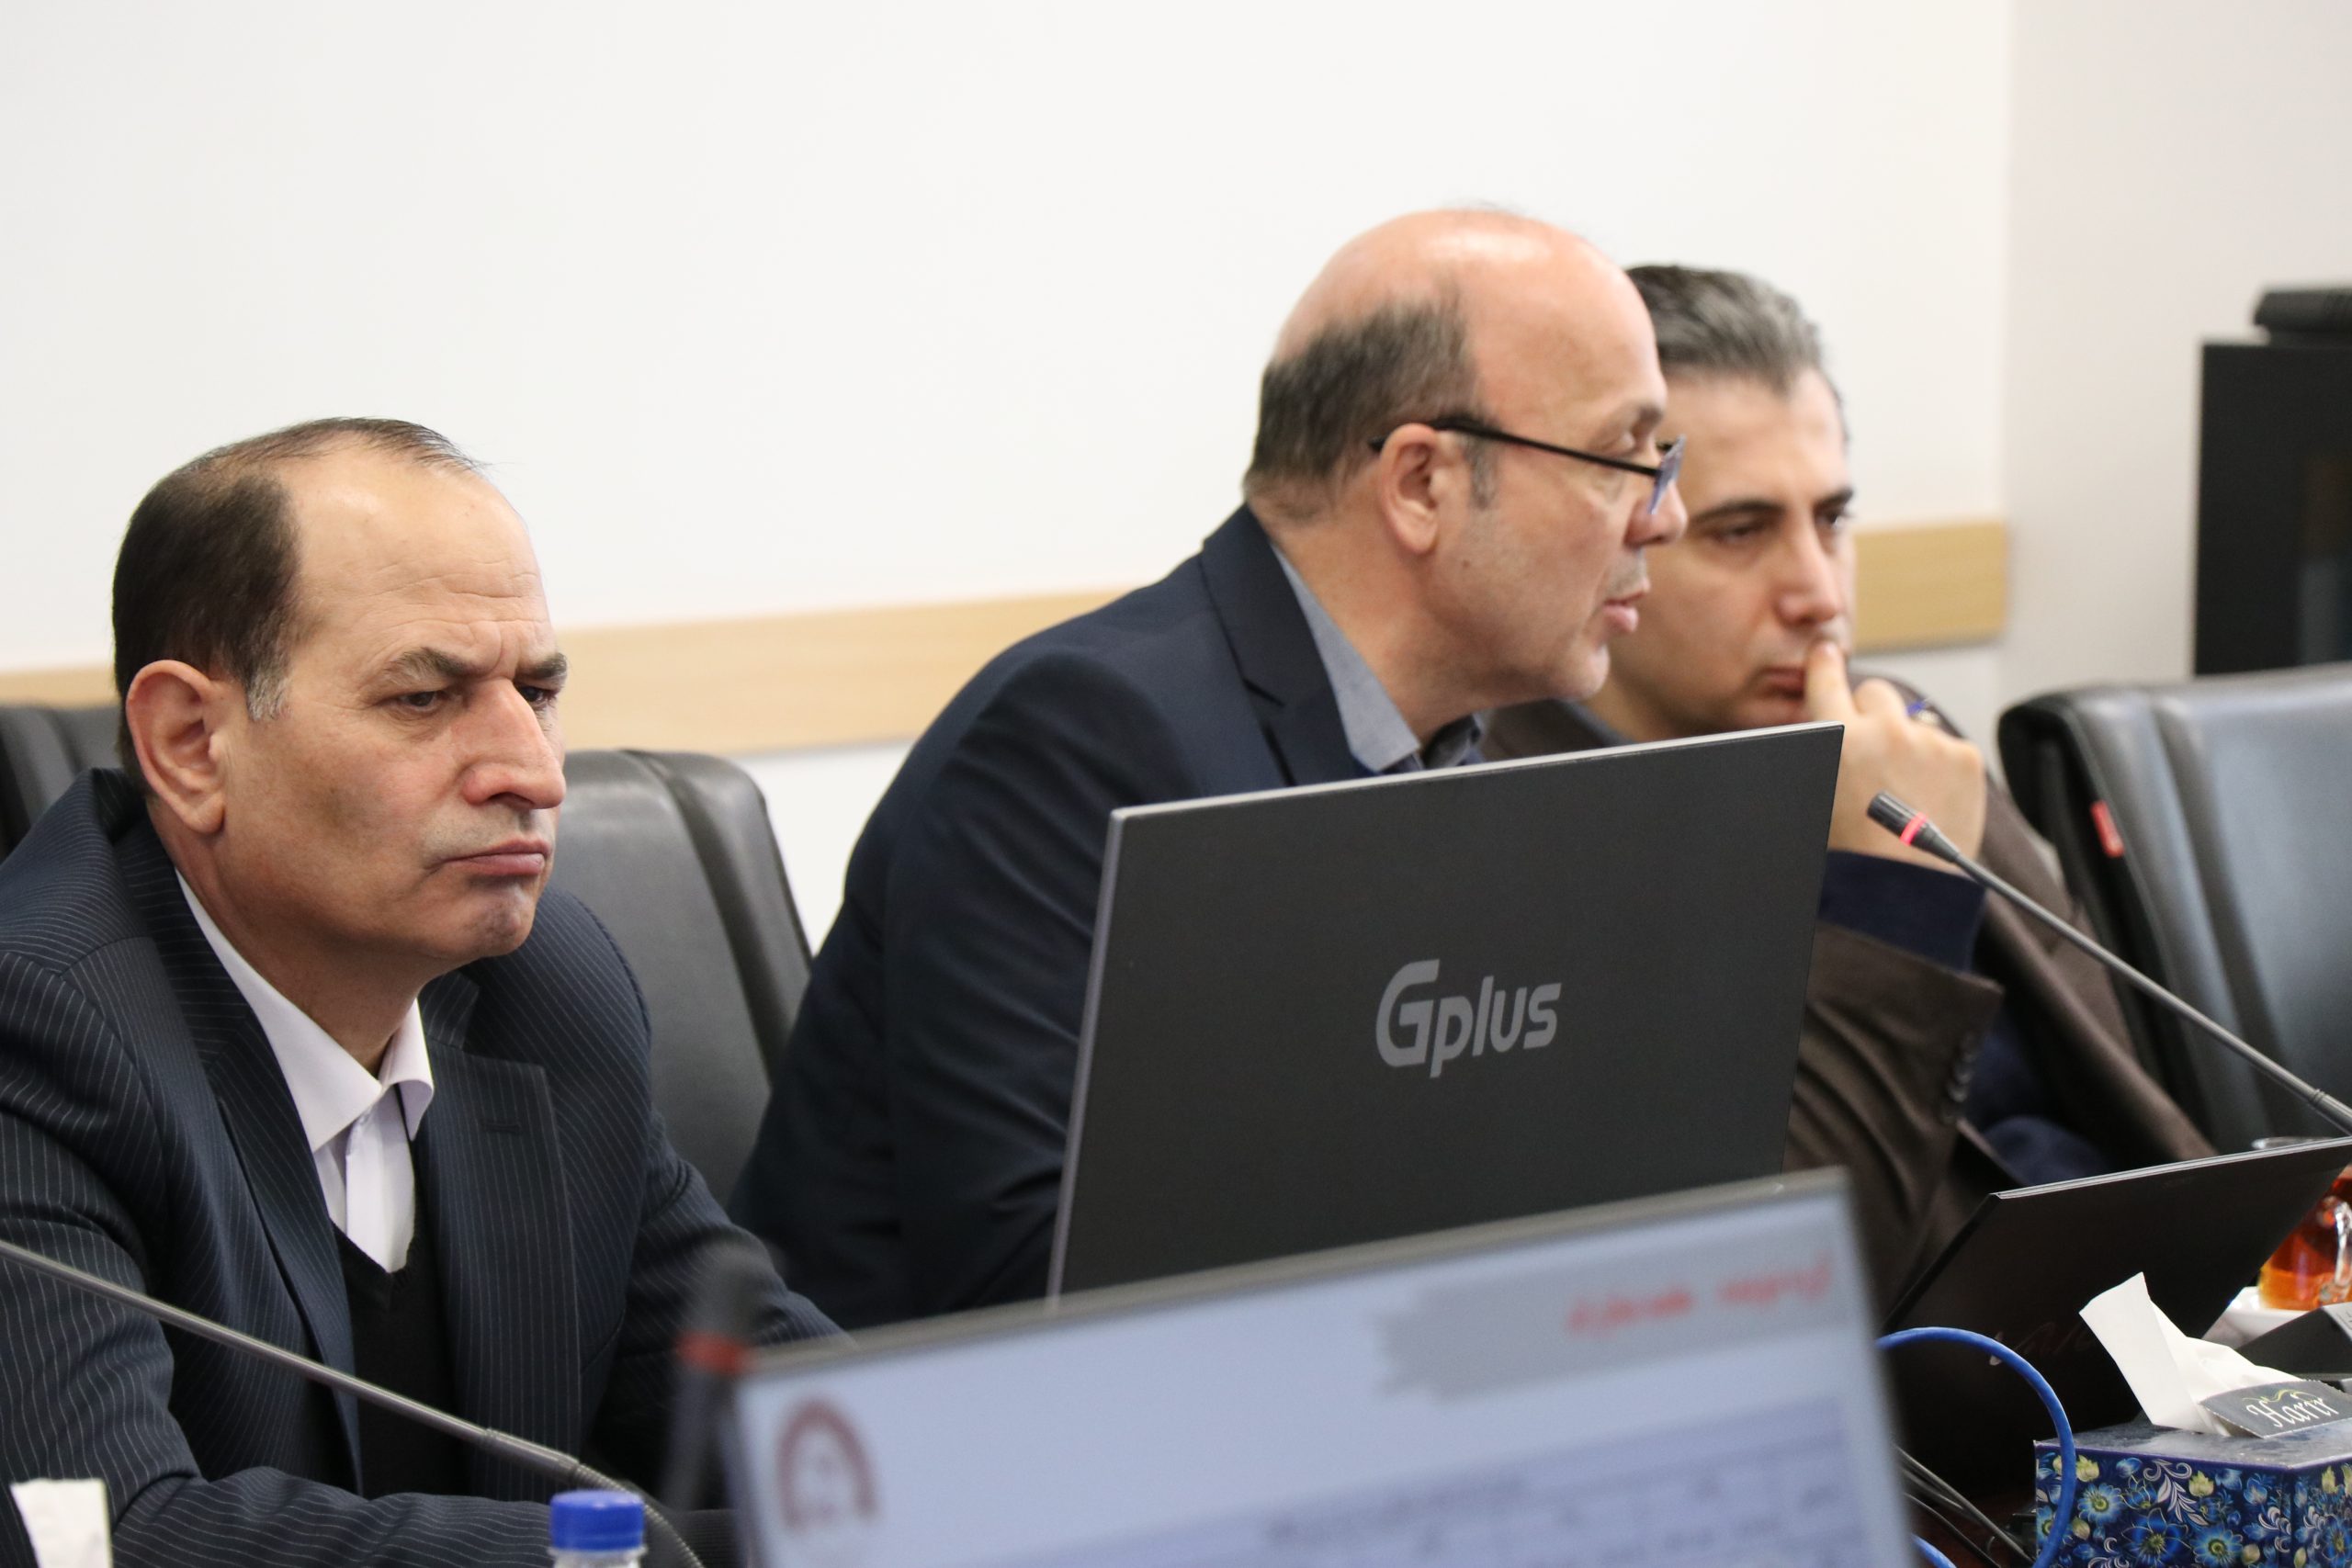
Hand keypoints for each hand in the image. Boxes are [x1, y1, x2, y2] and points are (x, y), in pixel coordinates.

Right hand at [1803, 642, 1986, 871]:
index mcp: (1837, 738)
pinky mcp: (1965, 756)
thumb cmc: (1850, 853)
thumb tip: (1830, 720)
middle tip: (1872, 752)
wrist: (1903, 891)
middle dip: (1871, 713)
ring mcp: (1929, 742)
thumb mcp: (1816, 793)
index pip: (1827, 677)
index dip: (1825, 663)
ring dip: (1909, 741)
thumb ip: (1824, 749)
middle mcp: (1884, 731)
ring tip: (1906, 788)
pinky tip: (1930, 796)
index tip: (1827, 652)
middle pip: (1876, 692)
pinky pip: (1947, 746)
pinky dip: (1940, 765)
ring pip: (1915, 721)